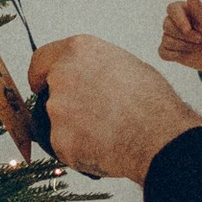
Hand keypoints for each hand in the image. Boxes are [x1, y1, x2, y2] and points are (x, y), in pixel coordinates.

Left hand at [28, 36, 201, 183]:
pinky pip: (64, 146)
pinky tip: (104, 147)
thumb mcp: (125, 66)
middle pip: (50, 93)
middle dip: (65, 106)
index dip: (41, 75)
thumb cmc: (152, 103)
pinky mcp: (60, 139)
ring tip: (107, 132)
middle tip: (91, 117)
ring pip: (57, 122)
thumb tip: (89, 76)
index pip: (41, 60)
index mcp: (79, 51)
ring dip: (74, 129)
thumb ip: (96, 67)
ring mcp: (58, 108)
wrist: (160, 137)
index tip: (41, 84)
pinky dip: (79, 150)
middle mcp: (62, 75)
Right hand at [159, 0, 201, 84]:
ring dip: (185, 46)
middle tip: (201, 40)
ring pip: (166, 40)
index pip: (172, 9)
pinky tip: (186, 54)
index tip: (188, 29)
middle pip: (167, 26)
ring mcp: (169, 35)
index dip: (178, 20)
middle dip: (186, 36)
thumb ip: (199, 9)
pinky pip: (163, 52)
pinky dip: (175, 55)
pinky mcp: (167, 49)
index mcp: (183, 9)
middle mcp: (173, 21)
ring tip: (198, 47)